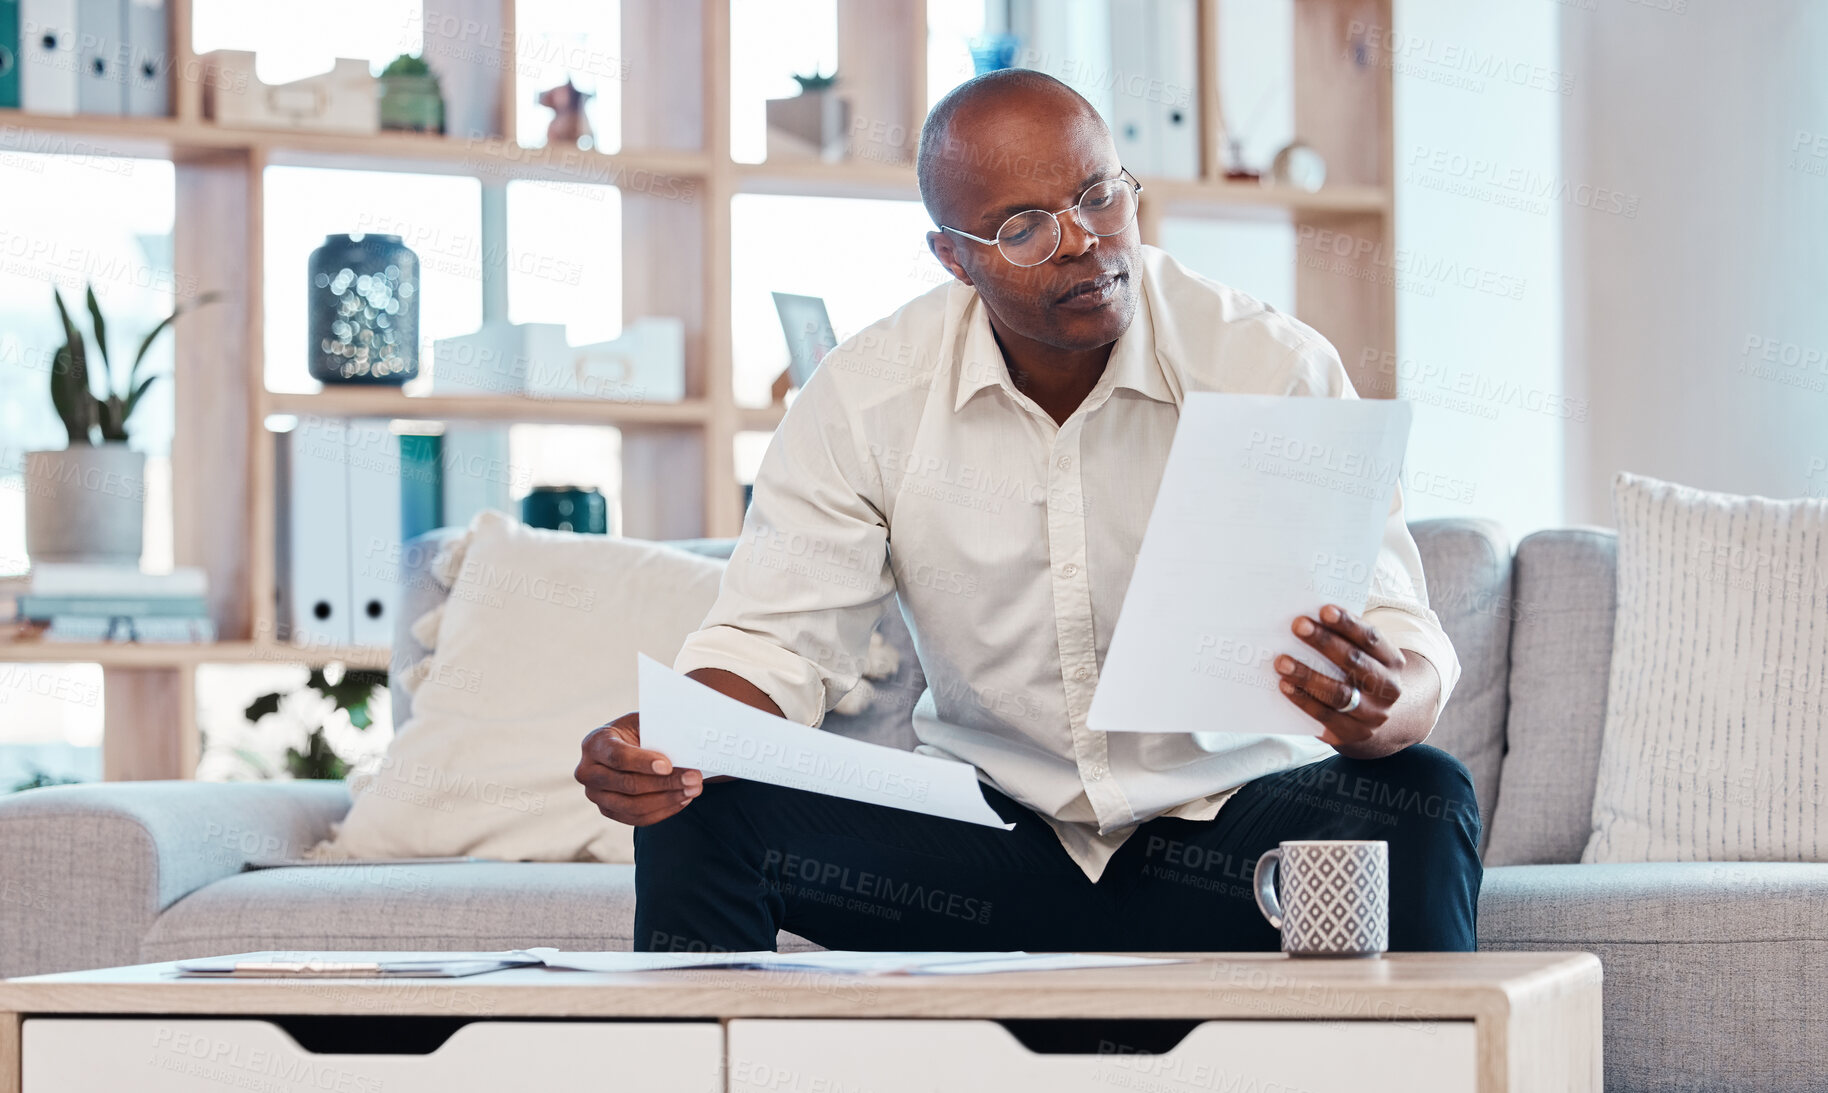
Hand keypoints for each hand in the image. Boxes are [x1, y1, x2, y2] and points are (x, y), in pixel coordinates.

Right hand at [575, 712, 702, 825]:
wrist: (626, 746)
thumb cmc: (638, 732)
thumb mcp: (643, 723)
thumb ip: (657, 731)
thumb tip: (686, 743)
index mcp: (595, 743)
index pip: (618, 756)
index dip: (643, 762)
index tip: (668, 765)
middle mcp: (588, 771)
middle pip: (627, 784)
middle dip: (665, 783)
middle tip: (694, 779)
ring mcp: (595, 795)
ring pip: (633, 806)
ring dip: (668, 800)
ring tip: (692, 790)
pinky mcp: (608, 811)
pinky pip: (637, 818)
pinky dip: (663, 811)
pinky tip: (682, 800)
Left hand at [1274, 604, 1417, 756]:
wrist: (1375, 720)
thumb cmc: (1358, 675)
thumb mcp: (1364, 657)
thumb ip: (1344, 640)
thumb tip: (1309, 619)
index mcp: (1392, 661)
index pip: (1371, 639)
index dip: (1349, 624)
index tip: (1324, 610)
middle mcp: (1388, 688)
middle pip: (1354, 662)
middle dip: (1325, 642)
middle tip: (1298, 626)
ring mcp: (1372, 714)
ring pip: (1339, 693)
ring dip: (1308, 675)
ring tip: (1282, 661)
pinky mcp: (1353, 733)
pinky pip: (1325, 715)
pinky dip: (1303, 700)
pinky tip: (1285, 685)